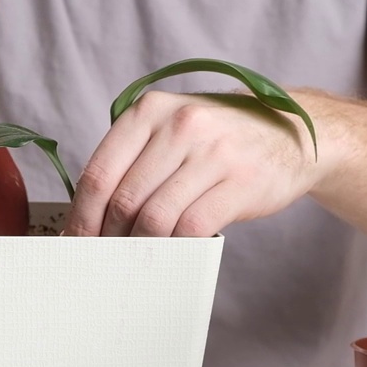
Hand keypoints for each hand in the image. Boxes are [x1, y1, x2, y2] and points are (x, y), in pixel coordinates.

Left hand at [62, 92, 317, 237]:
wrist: (291, 132)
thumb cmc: (221, 138)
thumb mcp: (173, 127)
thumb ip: (135, 158)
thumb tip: (90, 213)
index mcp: (151, 110)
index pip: (100, 172)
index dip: (82, 215)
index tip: (75, 239)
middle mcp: (180, 125)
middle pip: (124, 199)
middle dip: (109, 236)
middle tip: (106, 256)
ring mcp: (212, 152)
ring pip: (155, 217)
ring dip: (141, 245)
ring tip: (137, 256)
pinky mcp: (240, 182)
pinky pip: (192, 226)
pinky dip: (176, 246)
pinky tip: (172, 251)